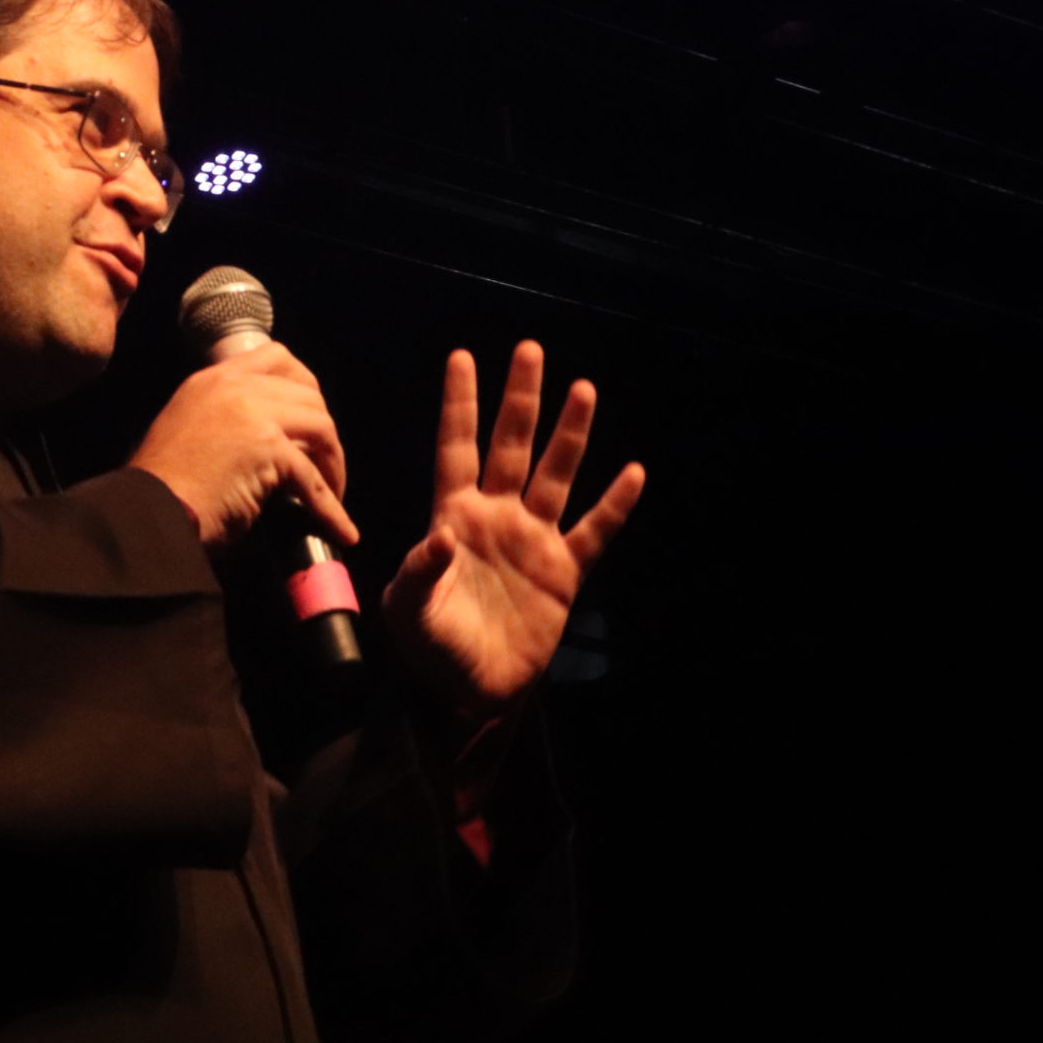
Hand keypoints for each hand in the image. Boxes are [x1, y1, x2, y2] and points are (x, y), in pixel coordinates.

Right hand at [129, 342, 356, 556]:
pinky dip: (331, 509)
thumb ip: (227, 422)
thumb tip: (277, 443)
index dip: (304, 385)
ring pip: (320, 428)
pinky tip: (339, 530)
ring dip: (332, 466)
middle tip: (324, 465)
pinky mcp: (267, 448)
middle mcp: (232, 387)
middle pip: (307, 393)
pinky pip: (314, 480)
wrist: (145, 514)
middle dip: (324, 432)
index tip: (313, 414)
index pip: (276, 357)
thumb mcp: (190, 432)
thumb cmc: (163, 488)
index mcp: (211, 379)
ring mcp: (252, 413)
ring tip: (330, 495)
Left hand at [383, 341, 646, 722]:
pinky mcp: (563, 572)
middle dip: (521, 399)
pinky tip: (633, 473)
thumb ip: (421, 571)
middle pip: (511, 445)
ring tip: (584, 388)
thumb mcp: (409, 610)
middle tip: (530, 350)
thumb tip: (441, 534)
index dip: (460, 404)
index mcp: (453, 515)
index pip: (456, 447)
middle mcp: (496, 516)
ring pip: (554, 474)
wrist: (469, 692)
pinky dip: (614, 504)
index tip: (461, 357)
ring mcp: (532, 540)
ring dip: (569, 434)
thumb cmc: (429, 646)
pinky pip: (594, 531)